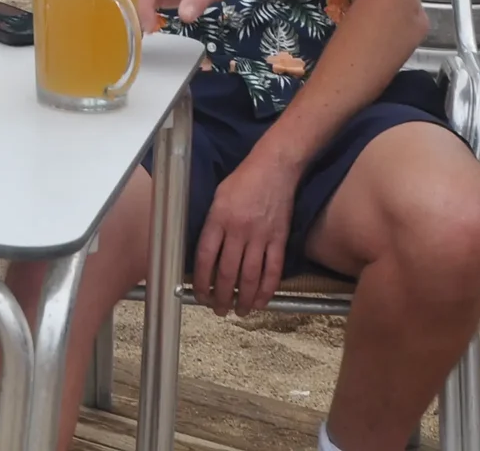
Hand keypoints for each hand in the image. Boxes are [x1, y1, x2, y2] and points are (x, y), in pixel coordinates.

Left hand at [191, 144, 300, 315]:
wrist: (274, 168)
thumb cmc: (242, 180)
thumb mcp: (217, 197)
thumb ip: (211, 224)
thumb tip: (205, 253)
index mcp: (219, 219)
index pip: (206, 258)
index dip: (201, 281)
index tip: (200, 295)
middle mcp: (238, 230)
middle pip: (227, 272)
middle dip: (221, 296)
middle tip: (218, 309)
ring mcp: (261, 236)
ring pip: (250, 276)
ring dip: (243, 299)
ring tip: (239, 312)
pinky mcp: (279, 239)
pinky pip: (273, 270)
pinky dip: (267, 289)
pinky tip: (261, 301)